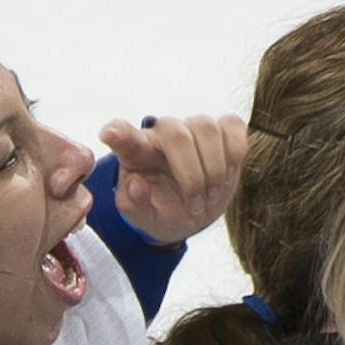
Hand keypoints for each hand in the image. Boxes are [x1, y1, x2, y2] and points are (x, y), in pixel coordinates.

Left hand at [100, 115, 246, 244]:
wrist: (193, 213)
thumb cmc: (161, 211)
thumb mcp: (143, 217)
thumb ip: (135, 204)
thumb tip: (137, 185)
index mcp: (136, 152)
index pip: (122, 135)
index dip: (118, 132)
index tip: (109, 135)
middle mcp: (163, 134)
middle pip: (175, 133)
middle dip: (191, 174)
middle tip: (195, 207)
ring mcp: (194, 128)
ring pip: (206, 128)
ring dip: (213, 169)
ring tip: (209, 198)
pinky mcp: (223, 129)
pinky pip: (233, 127)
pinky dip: (234, 152)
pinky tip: (228, 174)